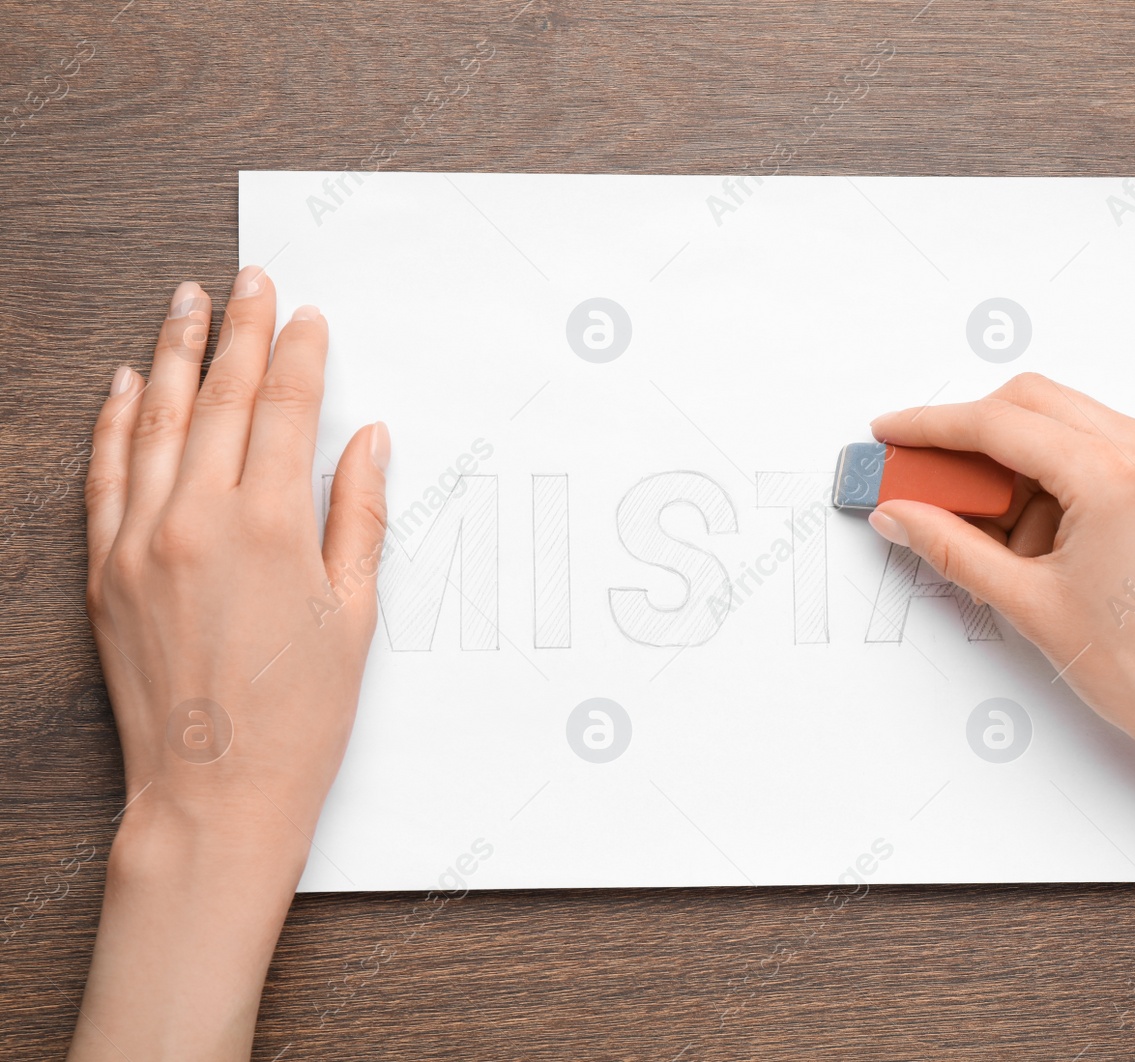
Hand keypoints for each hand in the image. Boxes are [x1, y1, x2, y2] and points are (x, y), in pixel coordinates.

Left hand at [71, 268, 387, 1058]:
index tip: (307, 315)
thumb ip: (359, 515)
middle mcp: (197, 520)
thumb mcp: (356, 614)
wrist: (214, 795)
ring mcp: (141, 542)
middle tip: (249, 281)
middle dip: (238, 331)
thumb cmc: (299, 716)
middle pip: (217, 399)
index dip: (298, 355)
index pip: (284, 411)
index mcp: (271, 527)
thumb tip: (368, 442)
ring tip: (185, 303)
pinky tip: (125, 385)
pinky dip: (113, 422)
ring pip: (153, 421)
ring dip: (171, 354)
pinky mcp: (104, 572)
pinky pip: (104, 474)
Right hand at [872, 373, 1134, 1060]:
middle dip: (967, 439)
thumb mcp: (1029, 604)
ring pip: (1060, 424)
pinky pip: (1092, 450)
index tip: (891, 436)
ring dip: (1011, 464)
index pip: (997, 423)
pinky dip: (1049, 479)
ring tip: (991, 537)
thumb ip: (952, 547)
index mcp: (1113, 475)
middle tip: (921, 480)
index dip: (930, 428)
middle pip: (1029, 404)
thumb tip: (901, 515)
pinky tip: (1032, 538)